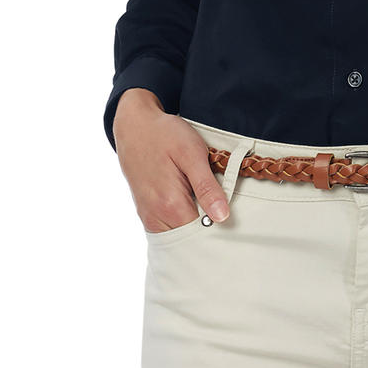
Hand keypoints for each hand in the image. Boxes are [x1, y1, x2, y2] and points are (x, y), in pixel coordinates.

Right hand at [113, 88, 230, 231]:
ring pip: (178, 236)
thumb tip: (222, 217)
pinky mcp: (146, 213)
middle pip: (190, 239)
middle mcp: (157, 217)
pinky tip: (191, 205)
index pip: (202, 234)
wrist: (135, 128)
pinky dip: (181, 223)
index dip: (220, 228)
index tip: (232, 215)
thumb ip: (206, 187)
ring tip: (206, 203)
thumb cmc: (166, 136)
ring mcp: (149, 217)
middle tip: (221, 206)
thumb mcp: (192, 153)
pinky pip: (167, 229)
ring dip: (194, 226)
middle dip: (208, 229)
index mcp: (171, 204)